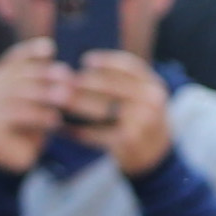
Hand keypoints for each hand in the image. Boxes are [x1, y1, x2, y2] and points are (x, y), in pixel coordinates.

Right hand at [0, 35, 69, 173]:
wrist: (8, 162)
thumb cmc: (25, 127)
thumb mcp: (32, 99)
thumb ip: (36, 79)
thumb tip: (52, 52)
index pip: (12, 59)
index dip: (31, 51)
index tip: (50, 49)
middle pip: (18, 75)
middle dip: (45, 74)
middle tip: (69, 78)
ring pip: (19, 94)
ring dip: (46, 94)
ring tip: (66, 98)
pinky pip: (19, 115)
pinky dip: (40, 116)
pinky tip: (55, 120)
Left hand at [71, 48, 174, 175]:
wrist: (155, 155)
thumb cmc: (140, 118)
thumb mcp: (141, 96)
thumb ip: (122, 82)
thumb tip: (86, 64)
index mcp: (153, 85)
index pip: (130, 67)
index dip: (107, 61)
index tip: (85, 60)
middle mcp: (151, 102)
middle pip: (115, 87)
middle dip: (87, 82)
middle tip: (65, 80)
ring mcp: (142, 123)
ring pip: (105, 110)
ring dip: (79, 105)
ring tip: (59, 100)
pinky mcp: (129, 142)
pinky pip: (99, 135)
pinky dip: (80, 131)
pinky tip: (63, 128)